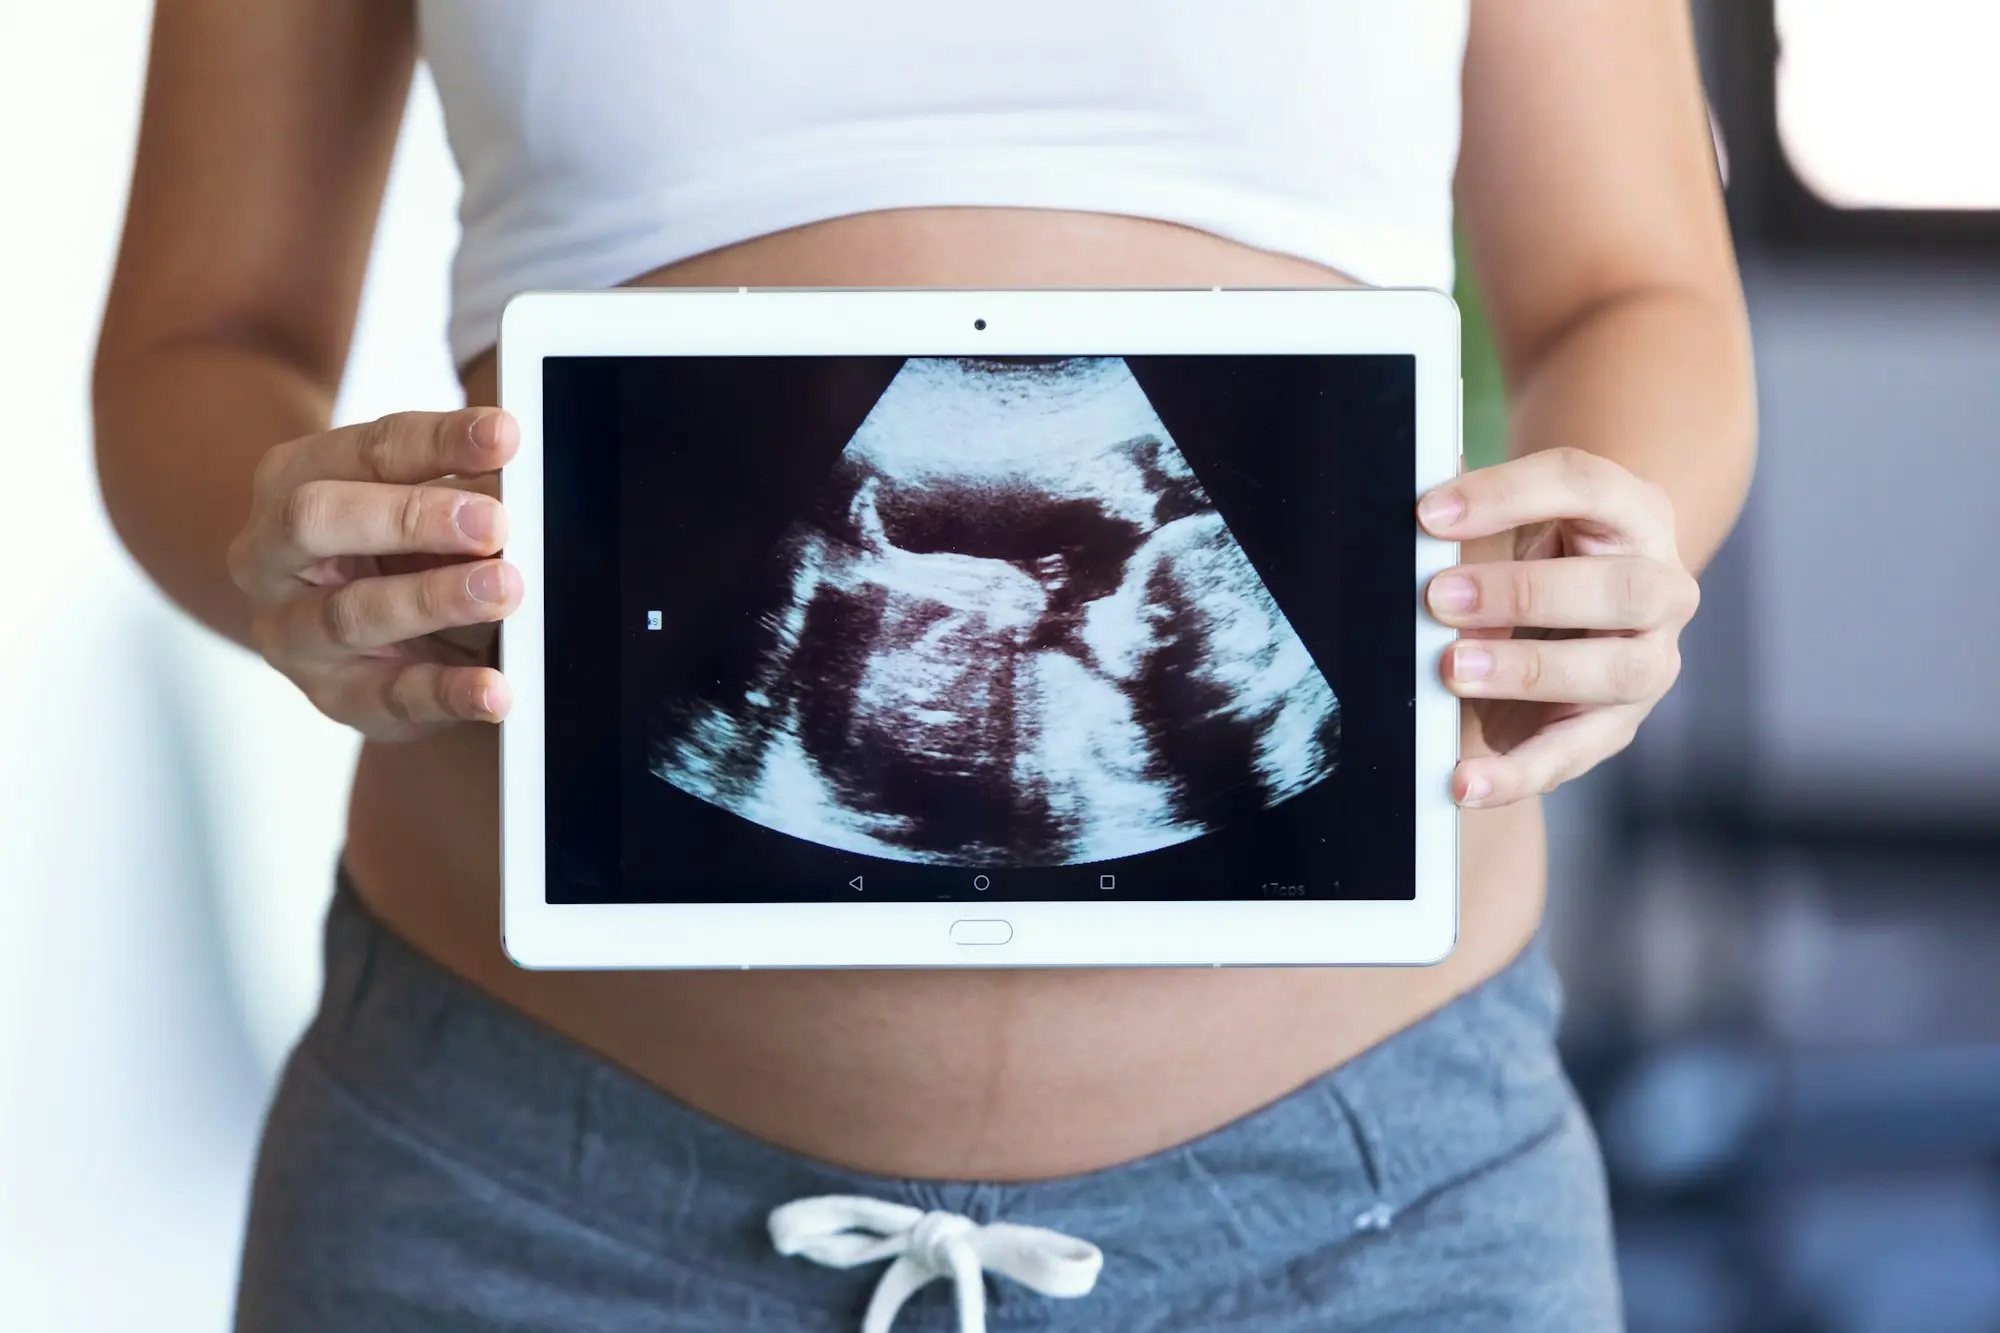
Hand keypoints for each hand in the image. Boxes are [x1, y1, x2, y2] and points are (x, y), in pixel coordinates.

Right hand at [227, 407, 521, 740]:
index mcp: (294, 479)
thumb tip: (526, 485)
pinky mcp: (334, 696)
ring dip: (435, 598)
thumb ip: (465, 491)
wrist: (340, 635)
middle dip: (413, 517)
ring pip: (351, 613)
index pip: (368, 449)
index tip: (504, 435)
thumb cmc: (391, 552)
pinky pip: (391, 696)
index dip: (439, 441)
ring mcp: (293, 631)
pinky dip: (449, 693)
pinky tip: (494, 689)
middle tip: (494, 522)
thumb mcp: (421, 508)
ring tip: (503, 589)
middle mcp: (272, 553)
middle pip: (320, 519)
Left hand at [1417, 447, 1698, 807]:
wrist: (1573, 613)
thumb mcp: (1511, 525)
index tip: (1428, 515)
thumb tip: (1403, 517)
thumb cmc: (1533, 554)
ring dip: (1527, 672)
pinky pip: (1574, 753)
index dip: (1506, 495)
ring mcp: (1650, 659)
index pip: (1581, 485)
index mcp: (1632, 512)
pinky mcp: (1618, 724)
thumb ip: (1469, 519)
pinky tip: (1464, 782)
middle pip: (1618, 587)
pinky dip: (1516, 774)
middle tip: (1440, 599)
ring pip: (1614, 670)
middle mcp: (1661, 585)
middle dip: (1524, 593)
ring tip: (1452, 670)